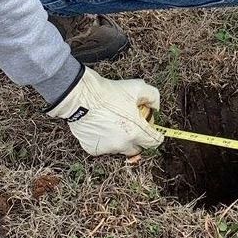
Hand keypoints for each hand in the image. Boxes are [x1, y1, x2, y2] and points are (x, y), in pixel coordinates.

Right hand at [47, 67, 162, 156]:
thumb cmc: (108, 93)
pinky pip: (103, 147)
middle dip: (138, 139)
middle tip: (133, 125)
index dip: (155, 134)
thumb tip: (156, 107)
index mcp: (136, 132)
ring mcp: (107, 148)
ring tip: (114, 123)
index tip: (150, 128)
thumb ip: (153, 97)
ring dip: (121, 139)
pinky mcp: (93, 149)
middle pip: (137, 149)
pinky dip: (105, 140)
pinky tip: (102, 126)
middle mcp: (122, 144)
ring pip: (119, 148)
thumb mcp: (138, 88)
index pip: (154, 143)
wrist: (81, 96)